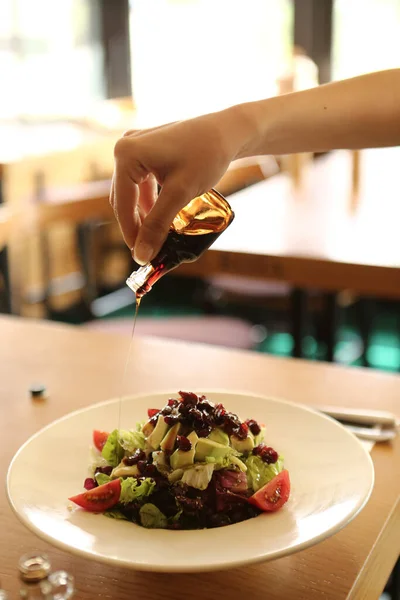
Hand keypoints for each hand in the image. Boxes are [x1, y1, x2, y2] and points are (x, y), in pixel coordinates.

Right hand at [110, 108, 247, 263]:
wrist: (229, 130)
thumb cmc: (206, 155)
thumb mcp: (180, 194)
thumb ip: (158, 225)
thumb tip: (142, 255)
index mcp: (126, 155)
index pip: (122, 204)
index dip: (131, 233)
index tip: (142, 257)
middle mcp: (125, 148)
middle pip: (123, 198)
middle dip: (136, 226)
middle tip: (149, 251)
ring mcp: (134, 147)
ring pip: (132, 192)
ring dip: (143, 216)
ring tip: (156, 238)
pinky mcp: (146, 151)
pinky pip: (141, 183)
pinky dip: (150, 202)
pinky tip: (161, 217)